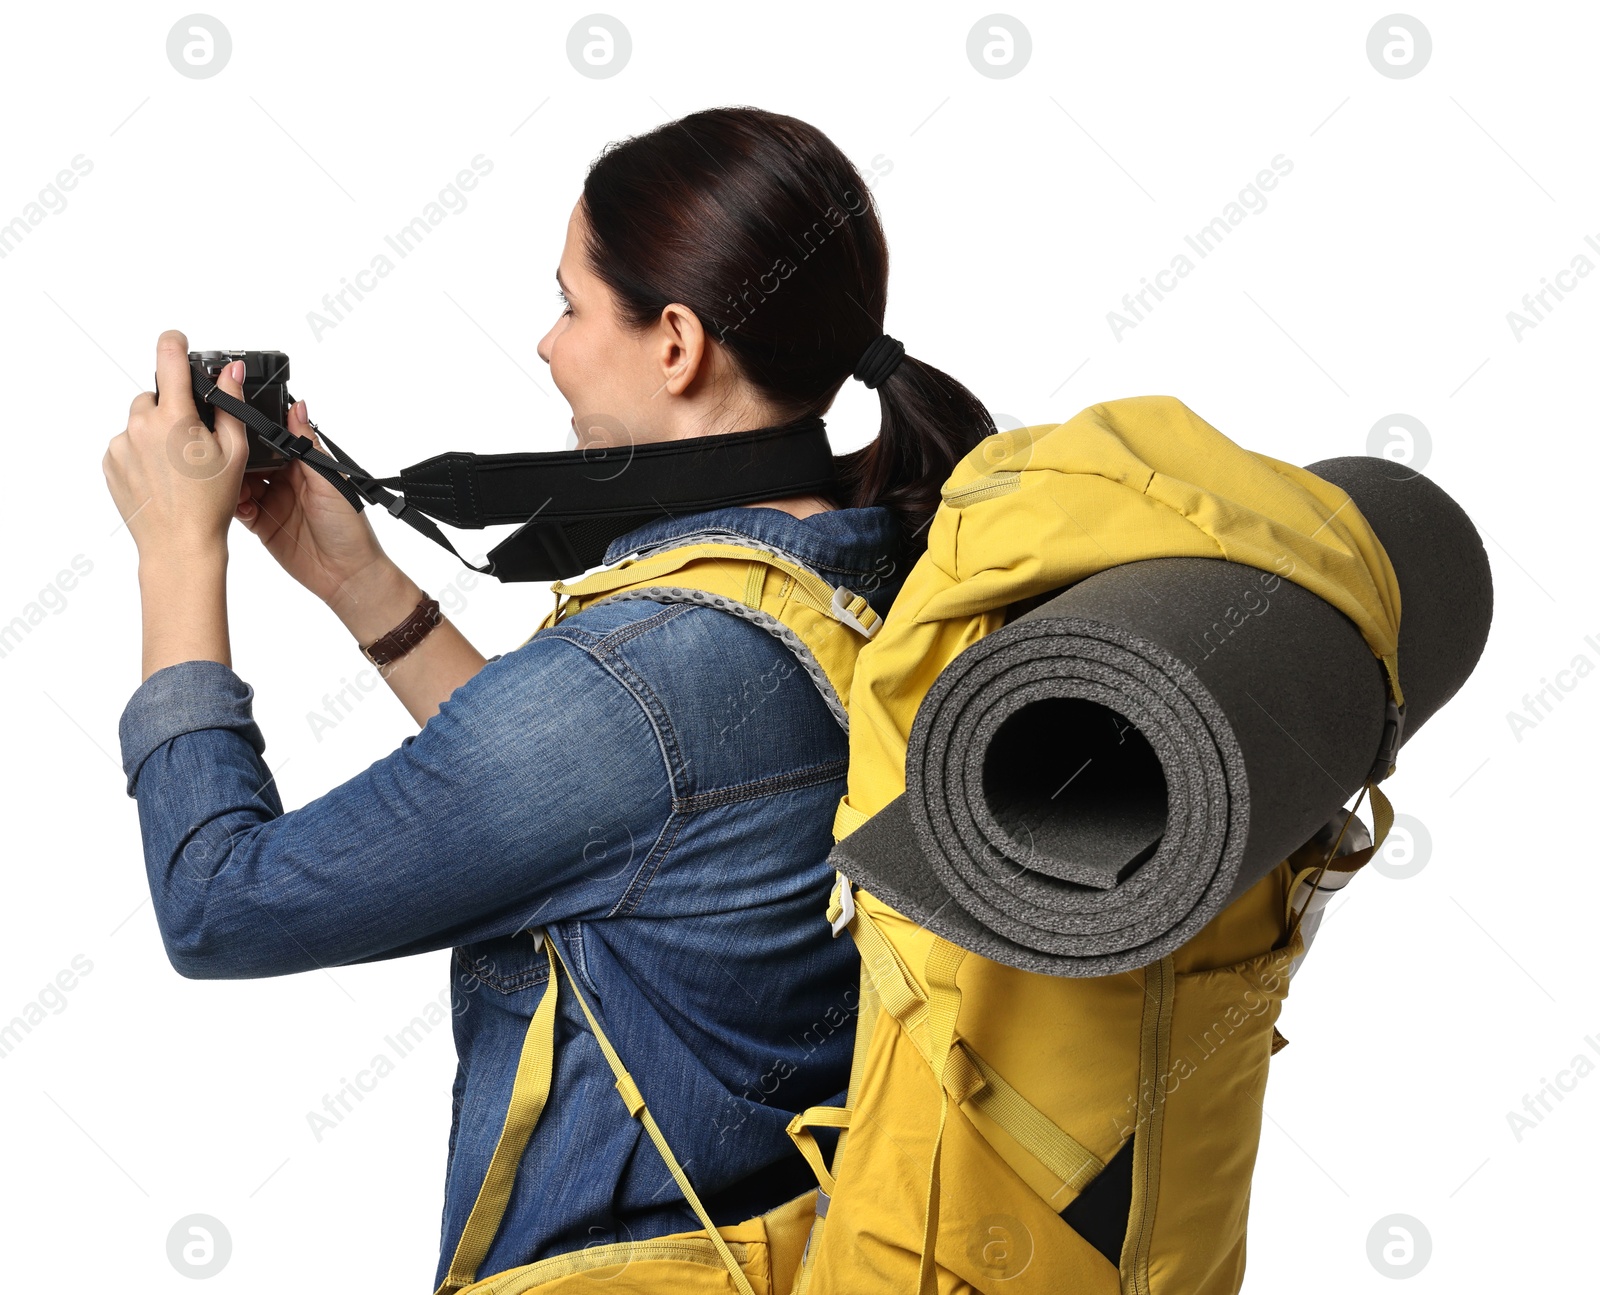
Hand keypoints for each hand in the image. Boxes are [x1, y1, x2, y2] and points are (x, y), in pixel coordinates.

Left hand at [103, 330, 248, 563]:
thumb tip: (232, 372)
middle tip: (193, 442)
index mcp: (174, 418)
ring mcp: (121, 445)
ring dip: (156, 433)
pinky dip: (142, 453)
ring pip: (140, 422)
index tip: (177, 339)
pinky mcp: (110, 463)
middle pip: (155, 397)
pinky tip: (161, 476)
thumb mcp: (235, 451)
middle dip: (173, 410)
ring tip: (177, 466)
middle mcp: (140, 426)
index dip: (174, 342)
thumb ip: (232, 405)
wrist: (179, 544)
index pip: (168, 358)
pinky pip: (126, 444)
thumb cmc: (210, 504)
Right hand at [233, 395, 395, 606]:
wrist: (348, 574)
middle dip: (235, 456)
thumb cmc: (349, 527)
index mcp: (303, 465)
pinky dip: (231, 504)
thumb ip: (308, 446)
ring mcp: (272, 502)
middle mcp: (286, 480)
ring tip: (223, 479)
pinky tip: (232, 503)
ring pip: (239, 483)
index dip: (253, 432)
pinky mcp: (262, 525)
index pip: (272, 440)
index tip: (233, 423)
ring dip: (229, 480)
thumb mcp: (330, 481)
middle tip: (221, 453)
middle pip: (251, 460)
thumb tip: (299, 406)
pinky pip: (238, 509)